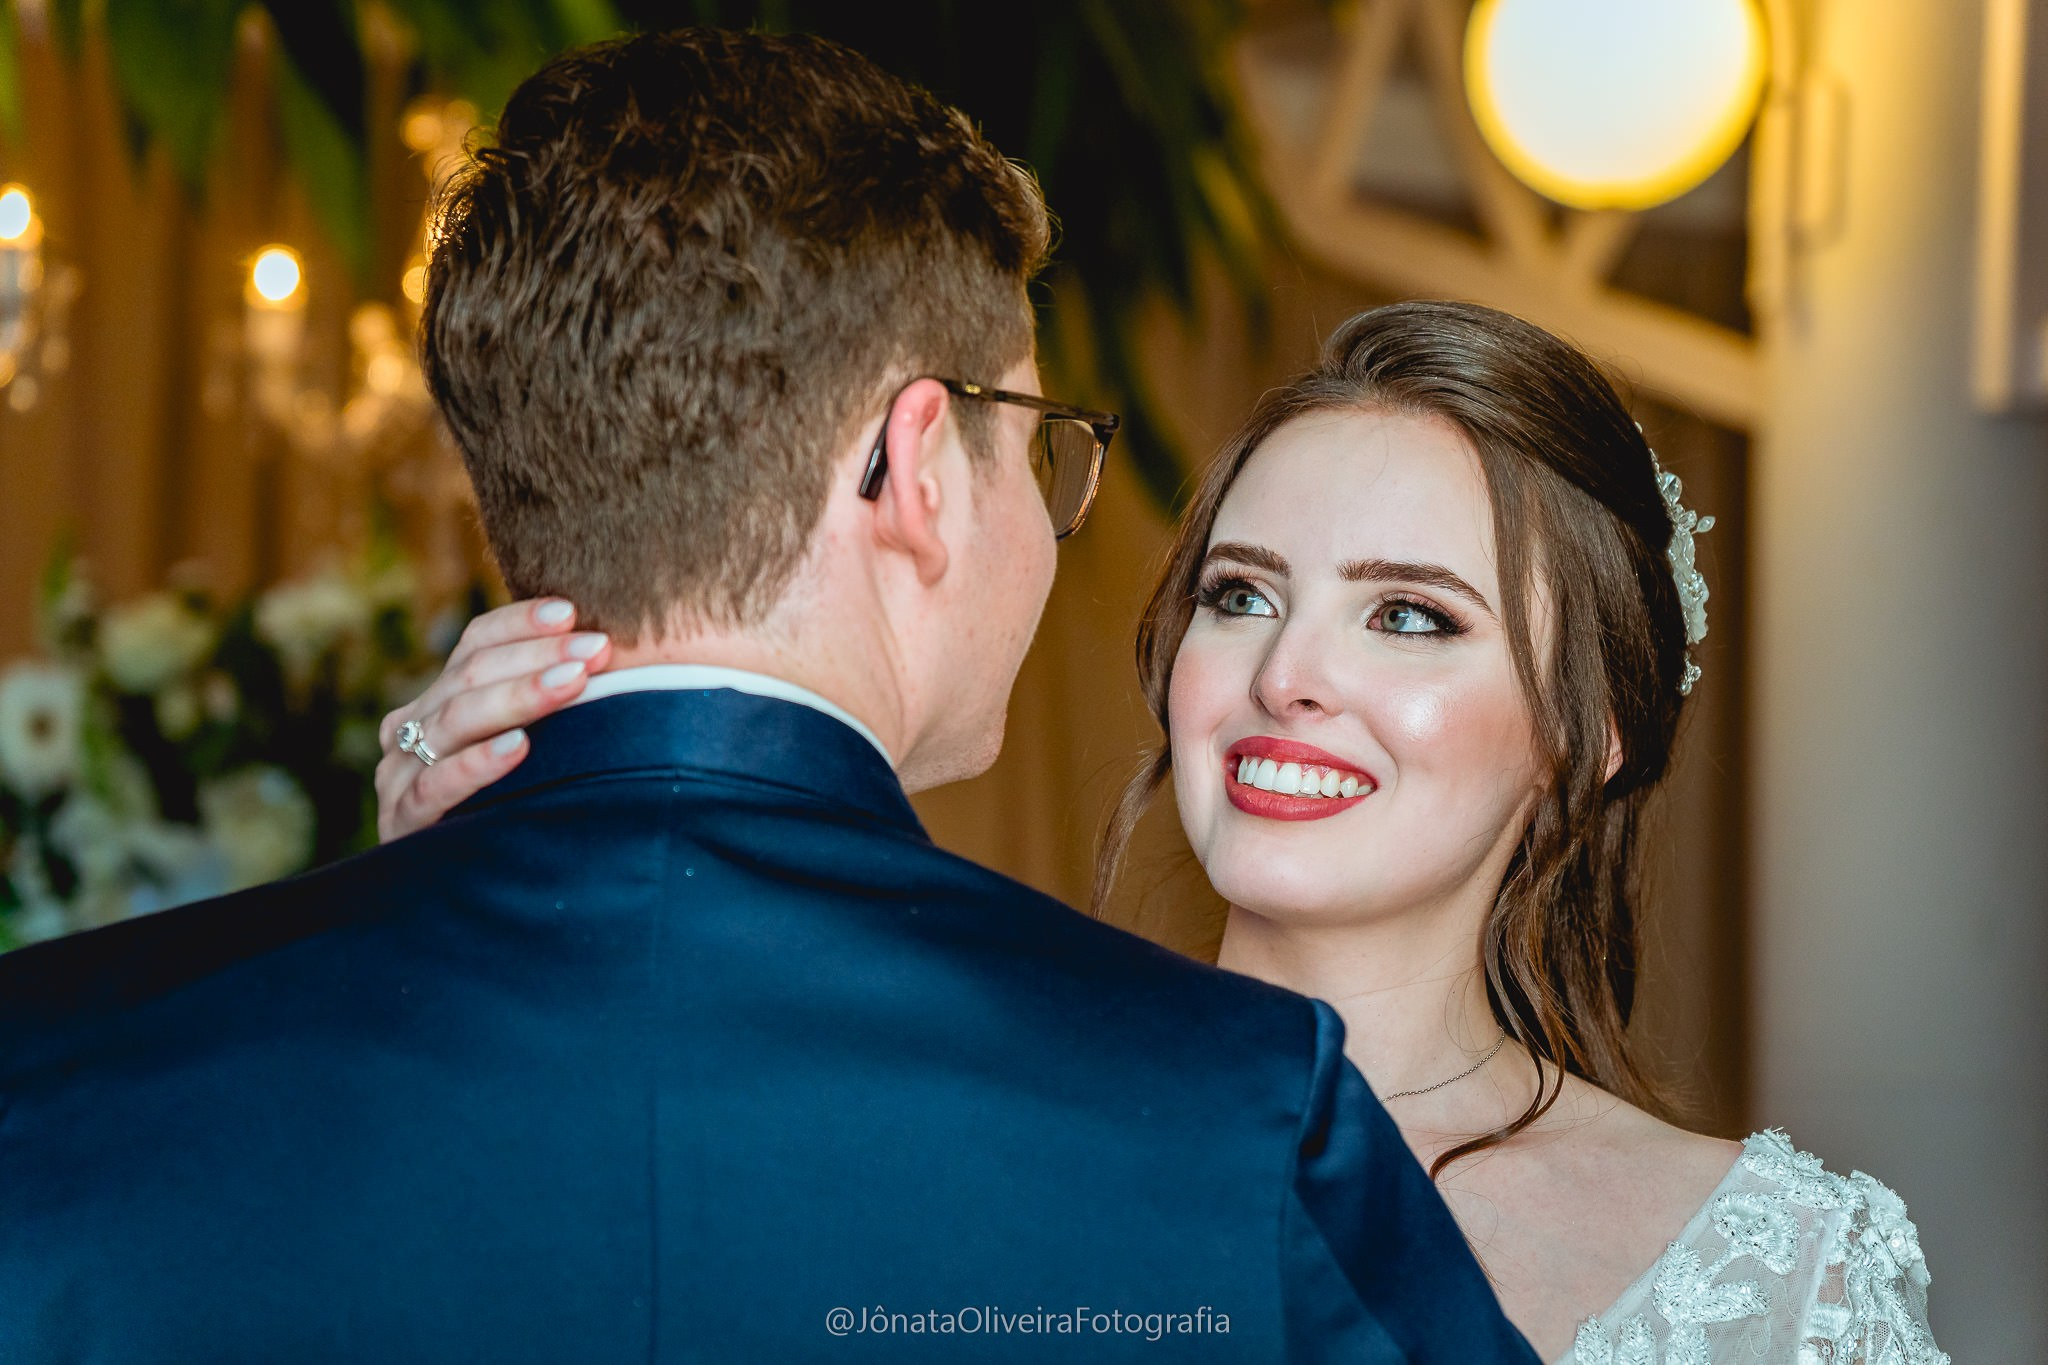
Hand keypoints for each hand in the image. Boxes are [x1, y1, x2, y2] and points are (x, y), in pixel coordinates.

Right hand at [375, 600, 611, 841]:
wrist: (468, 900)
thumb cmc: (519, 808)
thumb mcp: (534, 750)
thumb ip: (551, 704)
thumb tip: (610, 651)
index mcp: (440, 701)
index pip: (475, 644)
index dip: (521, 624)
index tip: (572, 611)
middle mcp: (412, 729)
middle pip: (470, 675)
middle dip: (538, 656)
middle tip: (596, 648)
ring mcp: (400, 774)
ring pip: (457, 719)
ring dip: (519, 696)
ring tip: (573, 682)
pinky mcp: (402, 822)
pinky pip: (436, 785)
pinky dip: (479, 764)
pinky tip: (520, 748)